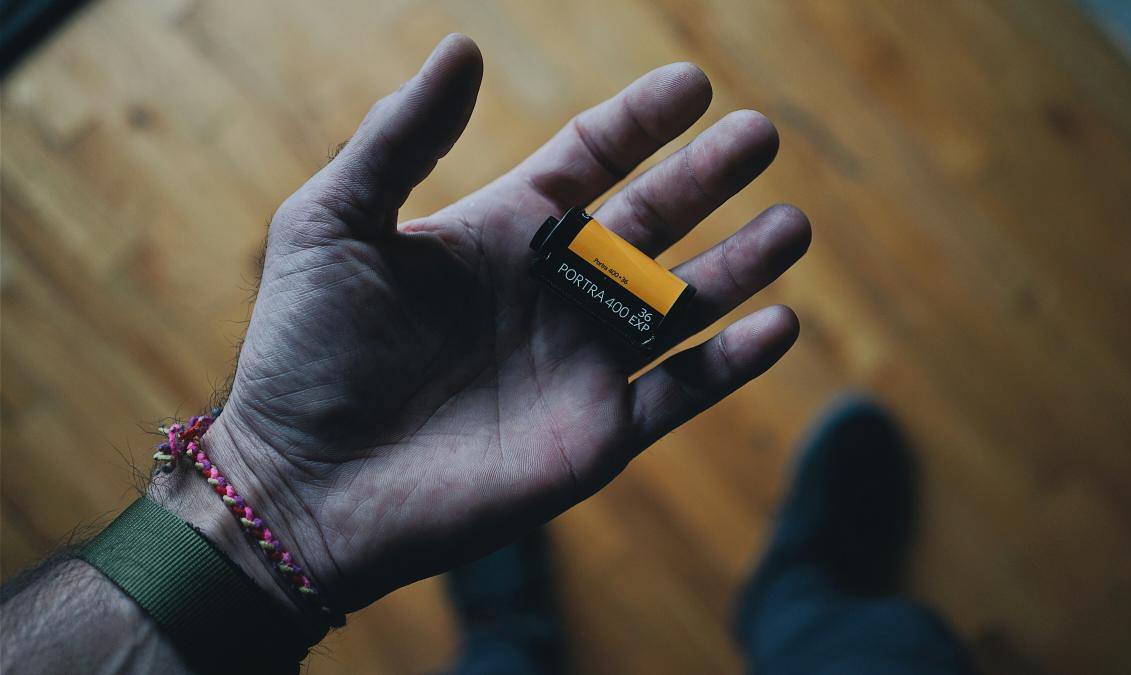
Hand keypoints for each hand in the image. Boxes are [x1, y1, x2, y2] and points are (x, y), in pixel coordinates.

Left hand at [202, 34, 810, 613]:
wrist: (304, 487)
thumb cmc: (306, 352)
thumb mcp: (333, 222)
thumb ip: (399, 136)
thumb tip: (464, 47)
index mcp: (500, 234)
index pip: (590, 160)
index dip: (641, 122)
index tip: (694, 84)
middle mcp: (551, 293)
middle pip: (651, 222)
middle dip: (708, 178)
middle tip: (762, 135)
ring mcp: (579, 365)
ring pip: (682, 303)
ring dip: (740, 263)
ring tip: (793, 224)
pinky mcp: (595, 436)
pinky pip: (681, 392)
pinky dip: (732, 363)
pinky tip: (780, 324)